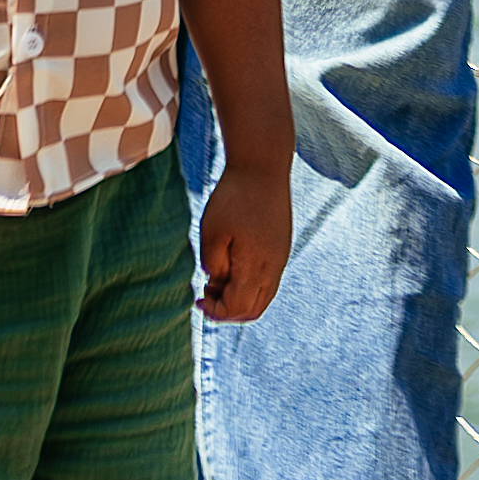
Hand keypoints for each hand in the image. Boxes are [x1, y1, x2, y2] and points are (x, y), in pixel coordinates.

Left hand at [194, 154, 288, 326]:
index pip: (238, 308)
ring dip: (238, 299)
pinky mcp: (280, 249)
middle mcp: (273, 267)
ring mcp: (280, 259)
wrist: (262, 167)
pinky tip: (231, 266)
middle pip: (253, 310)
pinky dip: (248, 286)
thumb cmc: (233, 197)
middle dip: (227, 311)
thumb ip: (213, 265)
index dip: (215, 312)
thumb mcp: (212, 232)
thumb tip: (216, 283)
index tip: (197, 299)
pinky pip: (267, 282)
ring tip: (216, 280)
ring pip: (262, 298)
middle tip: (206, 295)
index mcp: (256, 265)